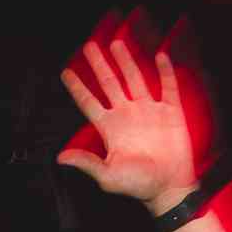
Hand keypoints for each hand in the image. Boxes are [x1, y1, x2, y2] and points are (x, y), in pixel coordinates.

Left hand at [59, 37, 200, 211]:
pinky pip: (167, 88)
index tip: (65, 72)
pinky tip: (160, 57)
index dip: (77, 87)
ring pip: (134, 79)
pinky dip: (165, 72)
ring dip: (126, 61)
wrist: (169, 188)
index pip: (89, 102)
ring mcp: (149, 111)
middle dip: (99, 64)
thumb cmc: (138, 185)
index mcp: (111, 128)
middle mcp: (127, 115)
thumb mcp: (108, 176)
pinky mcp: (170, 113)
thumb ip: (87, 163)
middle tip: (89, 45)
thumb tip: (61, 158)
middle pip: (109, 83)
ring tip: (117, 43)